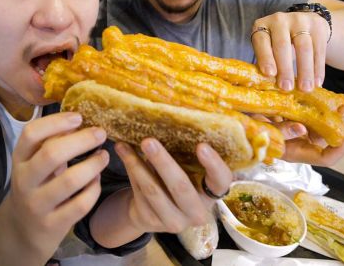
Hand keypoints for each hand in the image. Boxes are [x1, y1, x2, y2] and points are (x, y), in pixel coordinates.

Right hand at [4, 112, 108, 261]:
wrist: (23, 230)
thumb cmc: (37, 186)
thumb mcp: (35, 163)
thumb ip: (51, 142)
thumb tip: (76, 118)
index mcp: (19, 159)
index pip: (31, 133)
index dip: (56, 122)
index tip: (79, 117)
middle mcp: (25, 181)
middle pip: (52, 154)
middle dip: (82, 141)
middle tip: (100, 133)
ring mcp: (37, 204)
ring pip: (70, 181)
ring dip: (93, 165)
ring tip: (104, 156)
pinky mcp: (53, 224)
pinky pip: (80, 204)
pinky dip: (94, 189)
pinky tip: (97, 180)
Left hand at [114, 139, 231, 233]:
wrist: (152, 212)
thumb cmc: (175, 182)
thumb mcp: (186, 171)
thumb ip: (184, 156)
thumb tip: (168, 122)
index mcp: (211, 194)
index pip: (221, 181)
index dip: (214, 165)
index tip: (201, 145)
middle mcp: (197, 212)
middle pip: (181, 187)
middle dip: (163, 162)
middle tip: (148, 141)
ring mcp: (174, 221)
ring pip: (153, 190)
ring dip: (136, 164)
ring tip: (124, 145)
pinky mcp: (151, 221)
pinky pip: (138, 192)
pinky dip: (130, 170)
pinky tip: (122, 152)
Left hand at [251, 11, 329, 91]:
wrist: (303, 24)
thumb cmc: (279, 42)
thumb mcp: (268, 46)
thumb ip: (268, 61)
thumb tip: (268, 86)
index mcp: (262, 25)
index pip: (261, 41)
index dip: (265, 57)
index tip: (269, 74)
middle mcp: (279, 20)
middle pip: (283, 45)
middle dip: (285, 68)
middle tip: (287, 87)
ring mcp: (300, 20)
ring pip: (304, 47)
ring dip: (305, 70)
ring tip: (305, 88)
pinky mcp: (318, 25)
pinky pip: (319, 49)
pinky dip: (318, 68)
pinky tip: (317, 82)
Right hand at [252, 93, 343, 165]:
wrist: (233, 117)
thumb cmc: (243, 128)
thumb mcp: (259, 130)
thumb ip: (280, 132)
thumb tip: (301, 128)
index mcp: (296, 152)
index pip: (325, 158)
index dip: (340, 149)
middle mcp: (301, 142)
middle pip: (329, 138)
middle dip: (342, 120)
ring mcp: (300, 130)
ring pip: (324, 124)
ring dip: (337, 111)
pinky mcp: (295, 117)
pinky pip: (314, 113)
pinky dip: (323, 104)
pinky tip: (330, 94)